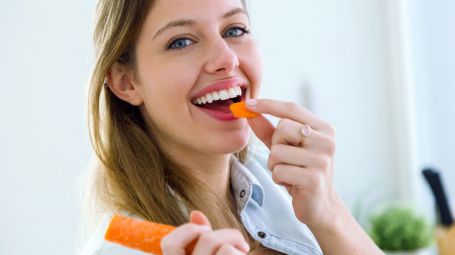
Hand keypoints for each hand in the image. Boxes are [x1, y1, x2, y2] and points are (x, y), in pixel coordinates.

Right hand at [161, 211, 249, 254]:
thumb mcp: (208, 254)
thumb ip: (199, 239)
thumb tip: (195, 213)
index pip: (169, 244)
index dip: (188, 231)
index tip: (206, 231)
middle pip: (206, 239)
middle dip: (228, 234)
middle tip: (240, 244)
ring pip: (220, 246)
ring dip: (236, 243)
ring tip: (242, 252)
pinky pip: (230, 253)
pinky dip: (241, 251)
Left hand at [246, 99, 340, 229]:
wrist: (319, 205)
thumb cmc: (300, 171)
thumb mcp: (285, 147)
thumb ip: (268, 129)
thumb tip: (249, 111)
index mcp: (323, 128)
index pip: (292, 109)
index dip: (268, 105)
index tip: (247, 103)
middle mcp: (326, 141)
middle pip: (282, 127)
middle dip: (275, 144)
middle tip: (286, 159)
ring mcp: (322, 160)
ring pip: (277, 151)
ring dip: (274, 164)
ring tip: (289, 173)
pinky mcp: (313, 179)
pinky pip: (279, 171)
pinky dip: (278, 178)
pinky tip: (291, 184)